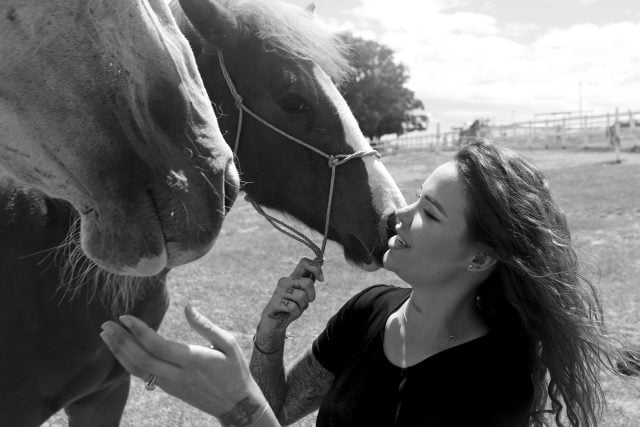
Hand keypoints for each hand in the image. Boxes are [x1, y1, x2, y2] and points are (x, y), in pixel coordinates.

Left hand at [100, 305, 267, 422]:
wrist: (237, 405)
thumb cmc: (235, 370)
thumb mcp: (229, 344)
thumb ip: (206, 326)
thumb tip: (188, 307)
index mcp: (194, 360)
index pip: (158, 346)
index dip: (138, 331)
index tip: (124, 317)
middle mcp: (178, 374)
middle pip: (141, 359)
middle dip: (121, 341)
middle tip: (106, 324)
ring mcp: (171, 384)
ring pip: (138, 370)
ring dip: (119, 352)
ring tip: (106, 335)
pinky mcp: (169, 389)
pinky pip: (143, 376)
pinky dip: (127, 362)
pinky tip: (120, 350)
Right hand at [258, 257, 323, 333]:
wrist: (275, 322)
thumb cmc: (291, 306)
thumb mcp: (303, 293)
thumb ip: (309, 281)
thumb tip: (319, 267)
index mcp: (293, 276)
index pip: (304, 262)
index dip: (316, 268)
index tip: (321, 279)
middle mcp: (285, 281)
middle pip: (307, 282)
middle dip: (312, 295)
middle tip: (306, 301)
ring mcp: (278, 291)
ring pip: (301, 296)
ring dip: (303, 305)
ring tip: (296, 307)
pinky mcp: (275, 303)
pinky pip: (293, 307)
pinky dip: (296, 311)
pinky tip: (289, 312)